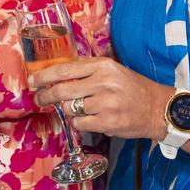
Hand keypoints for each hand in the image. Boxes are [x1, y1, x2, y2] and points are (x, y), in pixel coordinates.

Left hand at [31, 57, 167, 140]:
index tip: (31, 80)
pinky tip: (86, 118)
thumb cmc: (132, 88)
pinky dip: (78, 122)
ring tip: (73, 108)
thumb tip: (57, 72)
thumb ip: (88, 70)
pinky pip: (79, 123)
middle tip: (38, 99)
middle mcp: (103, 83)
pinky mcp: (107, 123)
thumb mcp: (112, 70)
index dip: (44, 75)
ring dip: (66, 110)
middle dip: (45, 95)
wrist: (158, 108)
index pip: (65, 69)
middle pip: (62, 90)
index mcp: (102, 66)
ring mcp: (105, 104)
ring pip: (69, 108)